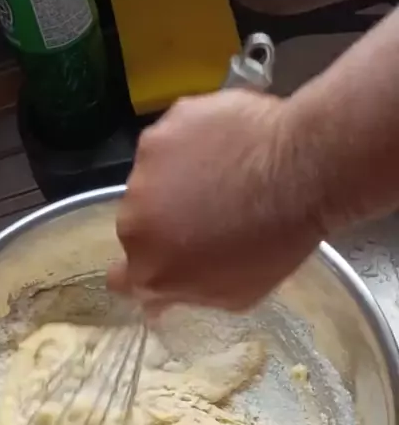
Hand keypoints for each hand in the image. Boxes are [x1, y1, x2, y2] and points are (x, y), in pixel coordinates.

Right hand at [110, 89, 322, 312]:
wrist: (303, 171)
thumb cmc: (276, 243)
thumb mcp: (236, 296)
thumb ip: (188, 293)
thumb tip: (162, 298)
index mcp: (150, 269)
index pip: (119, 279)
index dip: (139, 273)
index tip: (162, 263)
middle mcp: (135, 220)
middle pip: (138, 225)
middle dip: (164, 222)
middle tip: (208, 214)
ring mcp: (146, 168)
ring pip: (152, 178)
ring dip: (176, 179)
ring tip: (223, 175)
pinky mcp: (165, 126)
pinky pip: (172, 138)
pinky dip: (192, 141)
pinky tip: (227, 145)